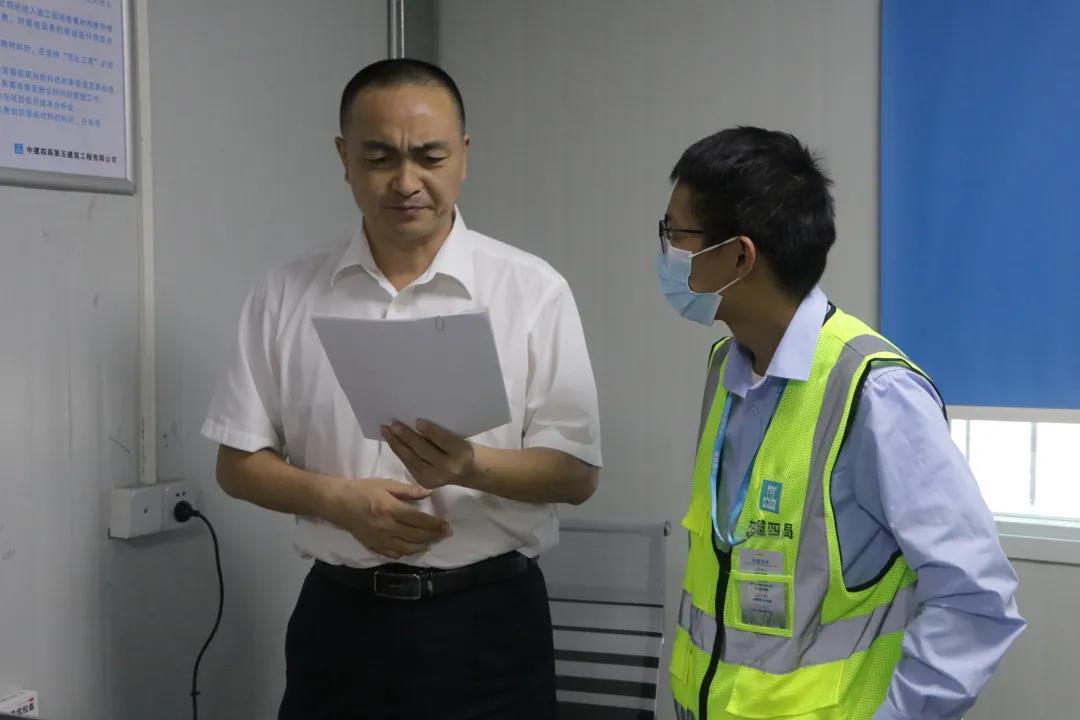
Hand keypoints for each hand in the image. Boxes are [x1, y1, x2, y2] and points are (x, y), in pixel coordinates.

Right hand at [324, 478, 450, 558]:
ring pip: (406, 548)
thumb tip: (429, 493)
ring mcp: (380, 539)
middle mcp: (387, 527)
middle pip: (416, 536)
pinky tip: (413, 548)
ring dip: (422, 546)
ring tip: (432, 541)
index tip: (447, 525)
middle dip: (434, 536)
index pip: (419, 520)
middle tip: (445, 534)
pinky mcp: (373, 546)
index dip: (435, 525)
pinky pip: (393, 554)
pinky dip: (406, 553)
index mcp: (391, 510)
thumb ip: (408, 490)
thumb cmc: (362, 490)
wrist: (337, 503)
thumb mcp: (385, 484)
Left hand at [382, 420, 477, 489]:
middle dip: (406, 437)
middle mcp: (447, 468)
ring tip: (386, 431)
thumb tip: (415, 423)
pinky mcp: (425, 483)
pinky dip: (399, 452)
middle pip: (424, 450)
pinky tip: (392, 441)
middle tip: (393, 424)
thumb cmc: (462, 448)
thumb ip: (440, 433)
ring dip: (396, 444)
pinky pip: (409, 465)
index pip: (444, 440)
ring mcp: (435, 478)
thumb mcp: (458, 438)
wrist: (470, 472)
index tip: (417, 420)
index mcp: (461, 454)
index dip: (430, 431)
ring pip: (412, 459)